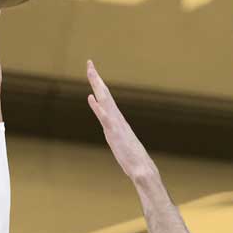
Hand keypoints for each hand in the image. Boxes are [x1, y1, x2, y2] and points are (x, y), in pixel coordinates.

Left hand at [85, 60, 155, 181]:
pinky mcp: (114, 135)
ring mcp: (116, 126)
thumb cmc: (134, 160)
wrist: (143, 170)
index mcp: (117, 121)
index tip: (93, 73)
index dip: (99, 86)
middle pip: (105, 95)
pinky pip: (105, 118)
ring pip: (105, 101)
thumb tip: (114, 131)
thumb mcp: (122, 145)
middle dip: (96, 79)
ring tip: (91, 72)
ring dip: (97, 86)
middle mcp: (117, 119)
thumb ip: (117, 136)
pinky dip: (98, 108)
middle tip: (89, 63)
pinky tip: (91, 98)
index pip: (106, 99)